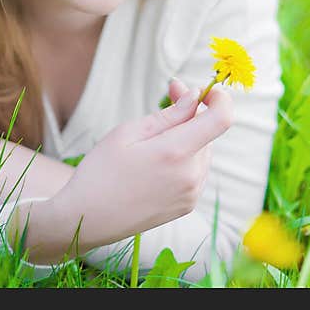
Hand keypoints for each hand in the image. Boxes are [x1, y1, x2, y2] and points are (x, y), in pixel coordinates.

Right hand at [46, 77, 232, 249]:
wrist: (88, 219)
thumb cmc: (101, 171)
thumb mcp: (128, 132)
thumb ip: (169, 114)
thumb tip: (195, 95)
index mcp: (175, 153)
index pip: (221, 119)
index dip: (219, 98)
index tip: (204, 90)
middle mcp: (191, 176)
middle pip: (207, 133)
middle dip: (192, 113)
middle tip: (169, 96)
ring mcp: (191, 194)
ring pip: (202, 151)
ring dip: (188, 137)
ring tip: (153, 138)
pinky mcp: (187, 205)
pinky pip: (196, 171)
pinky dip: (184, 158)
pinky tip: (156, 161)